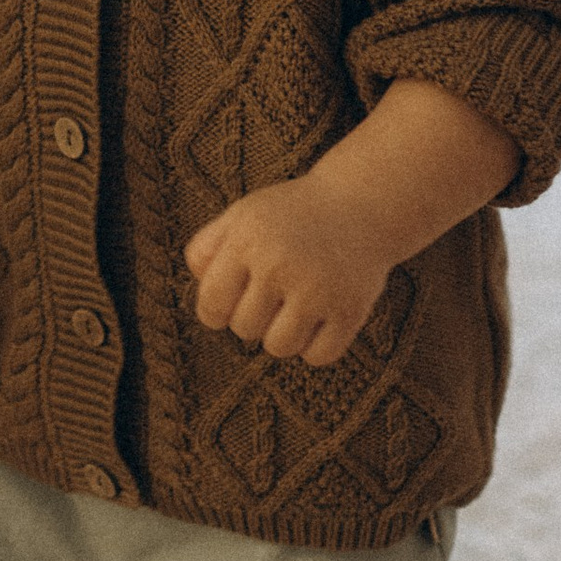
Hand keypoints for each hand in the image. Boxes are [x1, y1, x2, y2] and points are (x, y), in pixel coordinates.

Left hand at [188, 175, 397, 368]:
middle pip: (244, 329)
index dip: (217, 310)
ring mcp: (318, 289)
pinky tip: (321, 317)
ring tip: (296, 306)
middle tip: (275, 292)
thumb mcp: (243, 215)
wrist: (362, 203)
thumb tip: (198, 285)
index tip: (234, 300)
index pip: (211, 306)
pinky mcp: (351, 310)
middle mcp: (280, 264)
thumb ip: (206, 247)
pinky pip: (318, 357)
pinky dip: (316, 346)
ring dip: (283, 334)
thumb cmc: (292, 215)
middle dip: (254, 317)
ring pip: (279, 348)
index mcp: (247, 240)